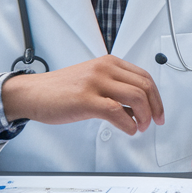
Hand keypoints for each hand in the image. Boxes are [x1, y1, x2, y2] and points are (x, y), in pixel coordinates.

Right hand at [1, 55, 164, 134]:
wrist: (32, 93)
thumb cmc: (61, 90)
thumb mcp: (92, 81)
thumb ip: (114, 89)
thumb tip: (137, 109)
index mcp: (108, 62)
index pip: (145, 77)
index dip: (157, 97)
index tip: (159, 112)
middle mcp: (104, 68)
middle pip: (145, 86)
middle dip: (156, 107)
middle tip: (155, 122)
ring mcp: (95, 82)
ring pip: (136, 97)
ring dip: (145, 117)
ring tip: (140, 127)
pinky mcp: (85, 99)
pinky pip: (117, 112)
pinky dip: (128, 125)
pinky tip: (128, 130)